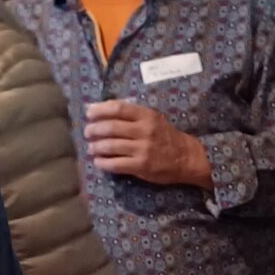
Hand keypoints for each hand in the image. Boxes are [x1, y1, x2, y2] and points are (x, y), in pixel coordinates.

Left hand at [83, 100, 210, 188]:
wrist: (187, 157)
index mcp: (146, 116)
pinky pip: (116, 164)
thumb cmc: (166, 137)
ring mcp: (142, 149)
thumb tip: (102, 110)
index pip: (118, 108)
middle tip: (88, 133)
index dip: (100, 110)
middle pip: (111, 127)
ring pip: (110, 146)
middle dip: (94, 130)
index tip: (89, 113)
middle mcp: (144, 131)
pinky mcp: (141, 166)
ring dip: (96, 147)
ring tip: (91, 148)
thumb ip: (132, 116)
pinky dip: (103, 163)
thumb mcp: (153, 119)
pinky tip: (98, 162)